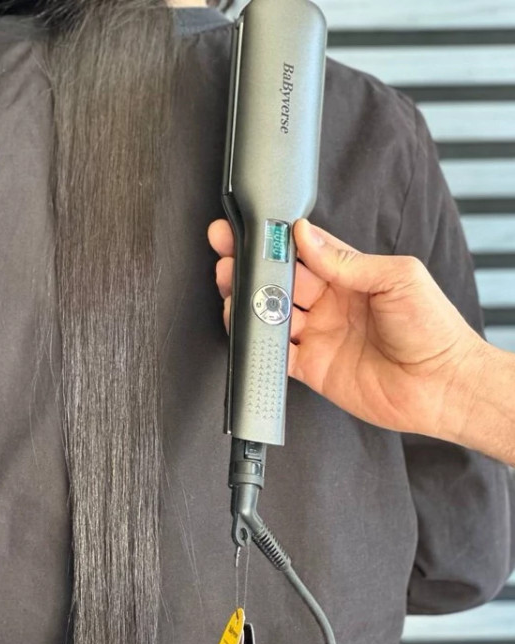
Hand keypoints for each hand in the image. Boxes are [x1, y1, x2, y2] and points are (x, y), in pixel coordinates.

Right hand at [208, 218, 486, 438]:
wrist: (443, 386)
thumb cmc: (433, 329)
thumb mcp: (398, 278)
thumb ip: (348, 260)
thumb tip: (307, 235)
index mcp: (350, 277)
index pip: (304, 251)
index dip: (276, 240)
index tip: (253, 229)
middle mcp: (330, 304)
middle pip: (280, 280)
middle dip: (252, 266)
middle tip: (228, 254)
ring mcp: (318, 335)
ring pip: (271, 314)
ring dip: (248, 302)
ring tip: (231, 289)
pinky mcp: (312, 367)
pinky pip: (275, 354)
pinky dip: (257, 344)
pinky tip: (245, 330)